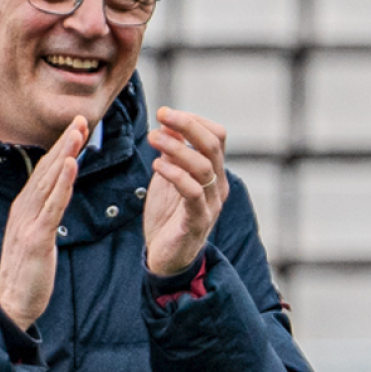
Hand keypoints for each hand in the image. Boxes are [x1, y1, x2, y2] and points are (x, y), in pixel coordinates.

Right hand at [0, 116, 88, 330]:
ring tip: (78, 133)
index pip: (45, 172)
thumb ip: (44, 214)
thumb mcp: (35, 235)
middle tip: (80, 119)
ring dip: (65, 154)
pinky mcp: (37, 237)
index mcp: (24, 207)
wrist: (11, 302)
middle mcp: (24, 208)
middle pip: (47, 169)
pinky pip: (53, 205)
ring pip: (50, 181)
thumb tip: (56, 198)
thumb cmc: (26, 272)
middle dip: (65, 143)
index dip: (61, 149)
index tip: (76, 128)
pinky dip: (63, 183)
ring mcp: (29, 221)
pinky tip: (72, 165)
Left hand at [143, 108, 228, 275]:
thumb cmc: (169, 216)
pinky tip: (157, 165)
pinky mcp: (196, 221)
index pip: (217, 136)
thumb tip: (168, 124)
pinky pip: (193, 193)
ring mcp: (210, 204)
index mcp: (214, 173)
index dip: (194, 120)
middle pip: (213, 145)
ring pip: (204, 166)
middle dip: (187, 125)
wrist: (166, 258)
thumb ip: (172, 153)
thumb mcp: (169, 177)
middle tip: (162, 114)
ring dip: (177, 147)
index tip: (167, 113)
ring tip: (153, 138)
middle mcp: (217, 186)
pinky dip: (175, 174)